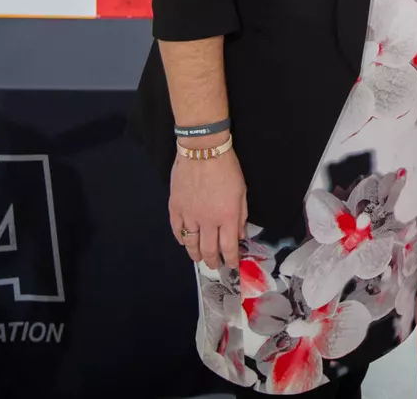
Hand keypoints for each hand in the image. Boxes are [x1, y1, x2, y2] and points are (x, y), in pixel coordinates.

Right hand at [170, 143, 248, 268]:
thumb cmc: (227, 168)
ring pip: (191, 243)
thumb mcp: (242, 191)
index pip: (228, 247)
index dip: (231, 260)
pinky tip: (183, 242)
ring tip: (198, 259)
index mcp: (227, 216)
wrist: (203, 150)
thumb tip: (240, 234)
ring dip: (195, 254)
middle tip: (215, 266)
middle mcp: (207, 220)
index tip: (232, 266)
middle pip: (209, 249)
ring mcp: (189, 215)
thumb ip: (241, 215)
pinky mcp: (175, 207)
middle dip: (213, 261)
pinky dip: (180, 238)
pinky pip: (176, 229)